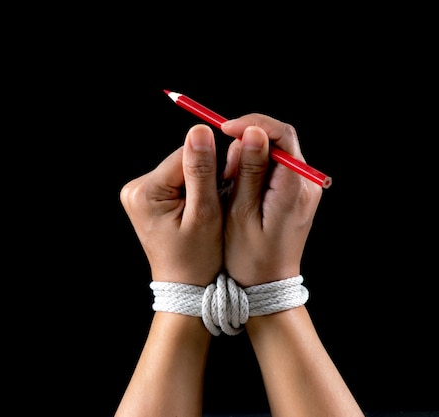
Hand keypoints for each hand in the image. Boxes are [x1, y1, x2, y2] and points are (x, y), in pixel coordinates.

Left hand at [120, 124, 222, 286]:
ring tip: (212, 208)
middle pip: (182, 160)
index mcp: (146, 192)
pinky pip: (176, 180)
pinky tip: (201, 208)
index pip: (185, 155)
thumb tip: (200, 130)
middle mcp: (135, 189)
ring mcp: (138, 194)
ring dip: (201, 181)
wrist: (184, 288)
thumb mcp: (205, 214)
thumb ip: (202, 172)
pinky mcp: (147, 198)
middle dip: (206, 175)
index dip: (214, 164)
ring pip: (181, 169)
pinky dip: (193, 190)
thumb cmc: (198, 259)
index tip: (230, 184)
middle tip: (221, 202)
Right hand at [220, 114, 322, 286]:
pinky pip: (274, 166)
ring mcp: (303, 188)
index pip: (281, 135)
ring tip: (227, 179)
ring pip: (276, 151)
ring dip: (248, 154)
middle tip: (223, 161)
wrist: (267, 287)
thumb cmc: (249, 258)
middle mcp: (306, 184)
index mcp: (294, 188)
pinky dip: (253, 166)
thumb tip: (252, 133)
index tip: (223, 129)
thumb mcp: (241, 214)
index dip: (251, 124)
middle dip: (247, 138)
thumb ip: (248, 172)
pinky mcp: (295, 193)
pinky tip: (236, 185)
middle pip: (281, 139)